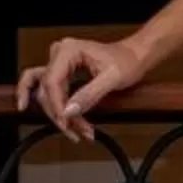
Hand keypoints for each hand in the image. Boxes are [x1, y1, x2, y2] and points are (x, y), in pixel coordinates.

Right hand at [16, 34, 148, 142]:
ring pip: (49, 95)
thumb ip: (89, 95)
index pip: (51, 81)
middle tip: (73, 132)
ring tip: (78, 130)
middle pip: (47, 90)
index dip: (57, 106)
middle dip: (59, 114)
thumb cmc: (127, 60)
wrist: (135, 56)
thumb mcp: (111, 78)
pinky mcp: (64, 72)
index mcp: (68, 50)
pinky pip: (57, 94)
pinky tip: (74, 122)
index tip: (66, 122)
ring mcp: (60, 63)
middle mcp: (60, 54)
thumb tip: (69, 111)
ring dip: (61, 115)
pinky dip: (64, 110)